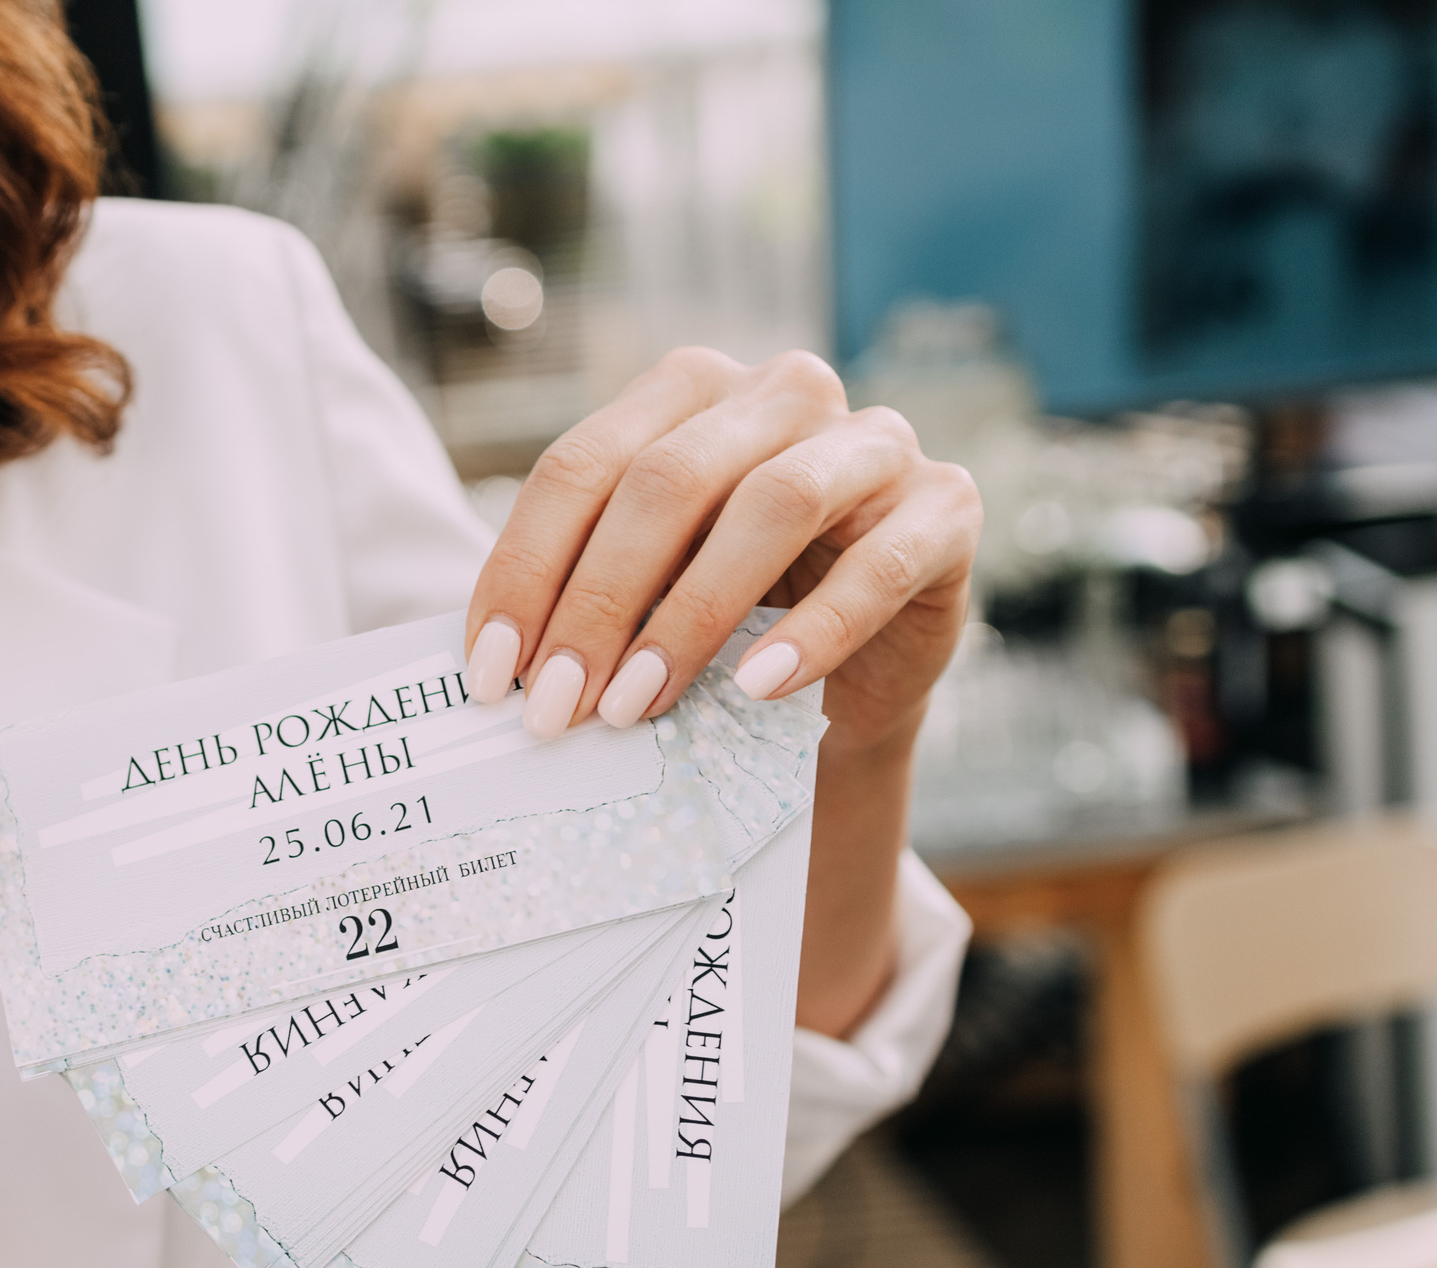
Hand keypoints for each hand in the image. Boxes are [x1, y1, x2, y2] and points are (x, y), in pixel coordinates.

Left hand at [463, 348, 979, 754]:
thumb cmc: (731, 618)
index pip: (582, 466)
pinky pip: (882, 563)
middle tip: (555, 706)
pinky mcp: (947, 506)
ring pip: (773, 504)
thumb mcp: (646, 595)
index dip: (526, 568)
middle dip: (598, 602)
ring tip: (636, 707)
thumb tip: (498, 668)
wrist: (858, 667)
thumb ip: (585, 600)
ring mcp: (872, 441)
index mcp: (686, 393)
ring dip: (691, 616)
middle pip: (666, 480)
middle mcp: (779, 394)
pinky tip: (760, 688)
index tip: (489, 671)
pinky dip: (815, 630)